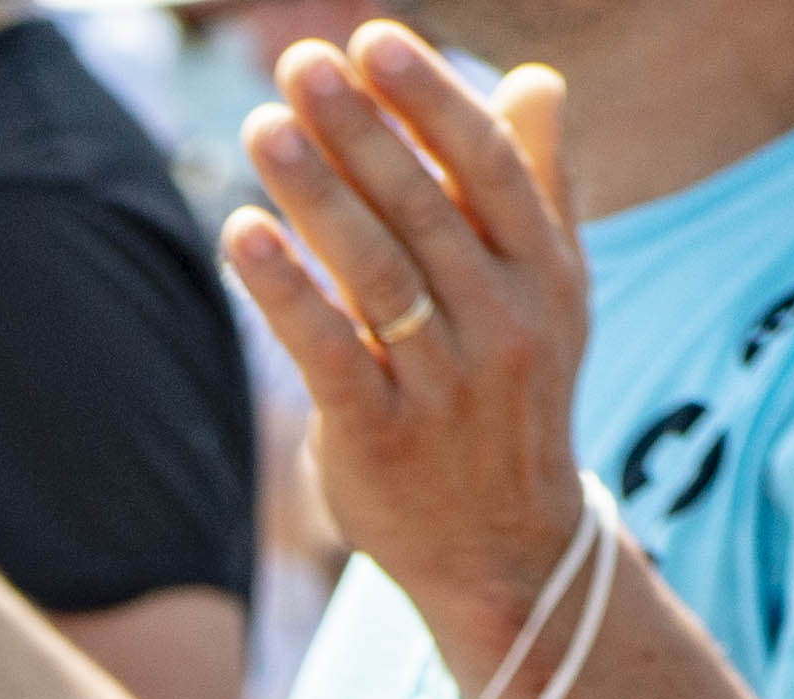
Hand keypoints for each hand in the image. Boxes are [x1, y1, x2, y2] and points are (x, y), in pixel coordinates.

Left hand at [228, 27, 598, 686]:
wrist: (507, 552)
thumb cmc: (511, 401)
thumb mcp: (551, 298)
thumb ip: (538, 188)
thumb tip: (536, 81)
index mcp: (546, 276)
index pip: (488, 167)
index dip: (430, 99)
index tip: (374, 41)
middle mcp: (502, 325)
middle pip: (422, 208)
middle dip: (357, 129)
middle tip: (298, 64)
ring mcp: (443, 386)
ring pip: (374, 271)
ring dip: (314, 192)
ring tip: (263, 125)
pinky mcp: (381, 439)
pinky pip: (327, 351)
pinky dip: (284, 289)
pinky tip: (242, 232)